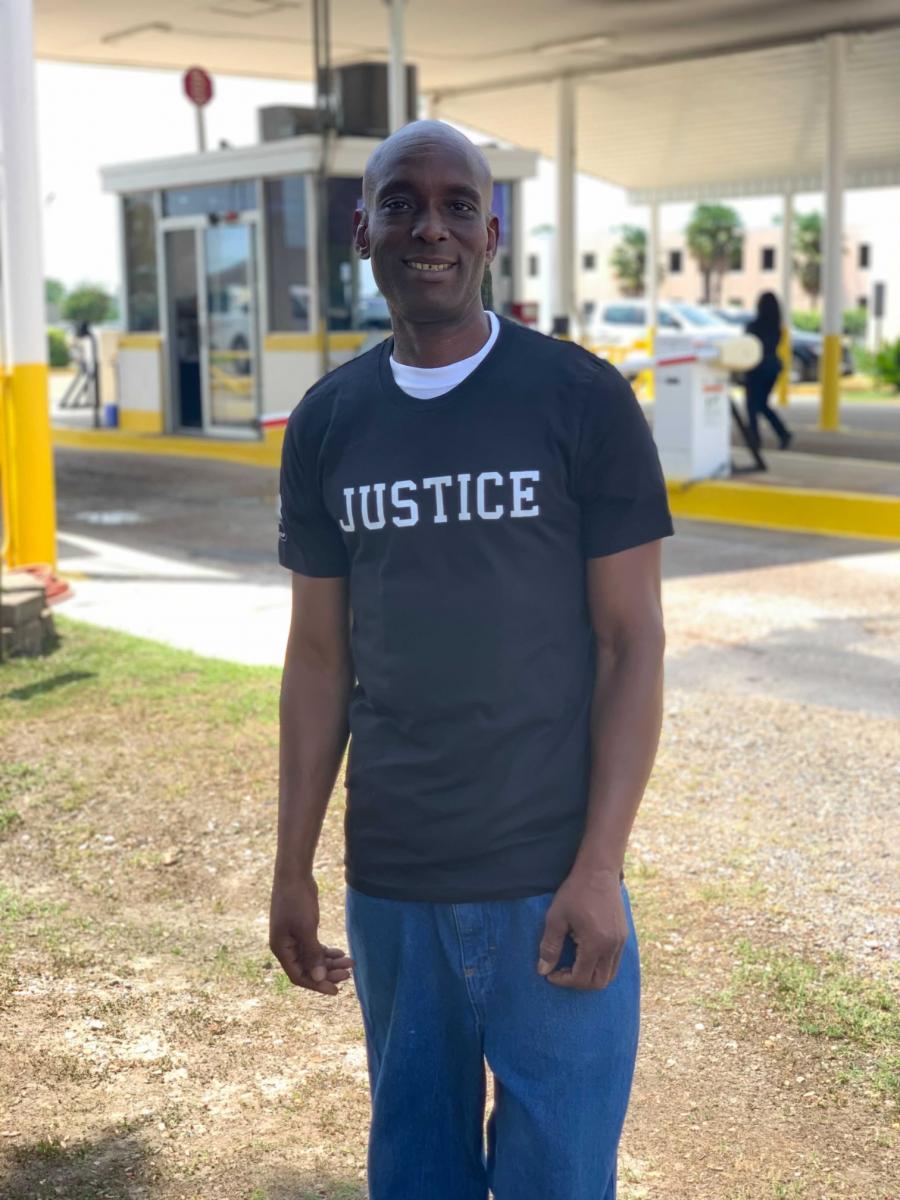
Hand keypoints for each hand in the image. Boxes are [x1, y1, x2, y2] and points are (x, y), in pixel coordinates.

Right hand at [269, 870, 353, 996]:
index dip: (317, 985)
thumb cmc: (297, 901)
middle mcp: (286, 946)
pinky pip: (314, 947)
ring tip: (350, 962)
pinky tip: (340, 952)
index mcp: (282, 949)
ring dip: (330, 962)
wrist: (294, 875)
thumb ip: (312, 954)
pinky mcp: (301, 929)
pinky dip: (326, 951)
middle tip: (348, 974)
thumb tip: (319, 978)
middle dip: (328, 973)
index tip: (336, 990)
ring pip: (313, 958)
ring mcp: (293, 937)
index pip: (299, 976)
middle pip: (308, 968)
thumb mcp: (306, 929)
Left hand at [537, 867, 627, 989]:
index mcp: (596, 943)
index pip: (581, 978)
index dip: (563, 981)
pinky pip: (614, 962)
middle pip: (599, 982)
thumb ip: (550, 946)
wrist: (599, 871)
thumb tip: (543, 970)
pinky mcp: (623, 936)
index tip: (550, 974)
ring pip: (609, 974)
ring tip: (572, 964)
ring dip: (590, 975)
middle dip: (578, 983)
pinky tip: (584, 953)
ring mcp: (621, 942)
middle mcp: (613, 946)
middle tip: (561, 972)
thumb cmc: (575, 892)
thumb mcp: (556, 917)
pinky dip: (599, 966)